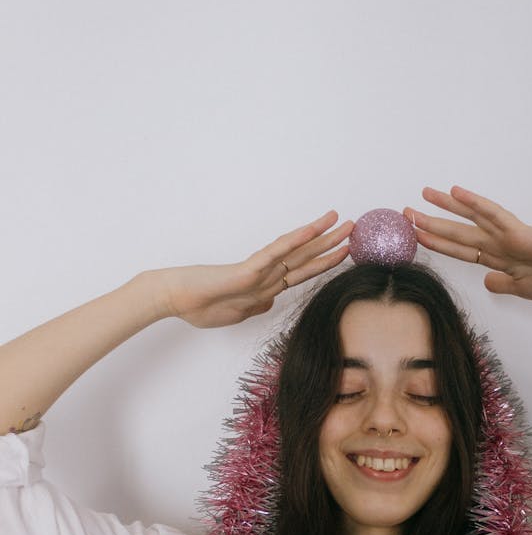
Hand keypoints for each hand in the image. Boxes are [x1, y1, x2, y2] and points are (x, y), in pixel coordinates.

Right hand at [146, 211, 352, 327]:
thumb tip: (270, 303)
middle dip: (331, 244)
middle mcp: (266, 275)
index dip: (324, 262)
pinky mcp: (248, 270)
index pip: (301, 272)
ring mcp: (259, 271)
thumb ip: (255, 307)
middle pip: (306, 258)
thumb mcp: (236, 314)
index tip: (343, 252)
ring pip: (296, 251)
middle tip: (354, 228)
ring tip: (341, 220)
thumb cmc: (197, 306)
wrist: (174, 299)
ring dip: (320, 236)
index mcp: (264, 287)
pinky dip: (295, 242)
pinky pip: (277, 253)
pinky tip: (312, 230)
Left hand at [405, 186, 531, 302]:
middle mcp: (498, 245)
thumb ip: (504, 284)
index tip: (416, 237)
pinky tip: (456, 192)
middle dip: (431, 223)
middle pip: (457, 232)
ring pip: (469, 219)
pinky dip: (474, 203)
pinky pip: (492, 214)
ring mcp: (507, 236)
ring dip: (445, 208)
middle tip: (405, 212)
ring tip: (423, 194)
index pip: (461, 250)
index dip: (438, 244)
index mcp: (499, 260)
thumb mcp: (526, 289)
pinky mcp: (518, 232)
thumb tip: (487, 282)